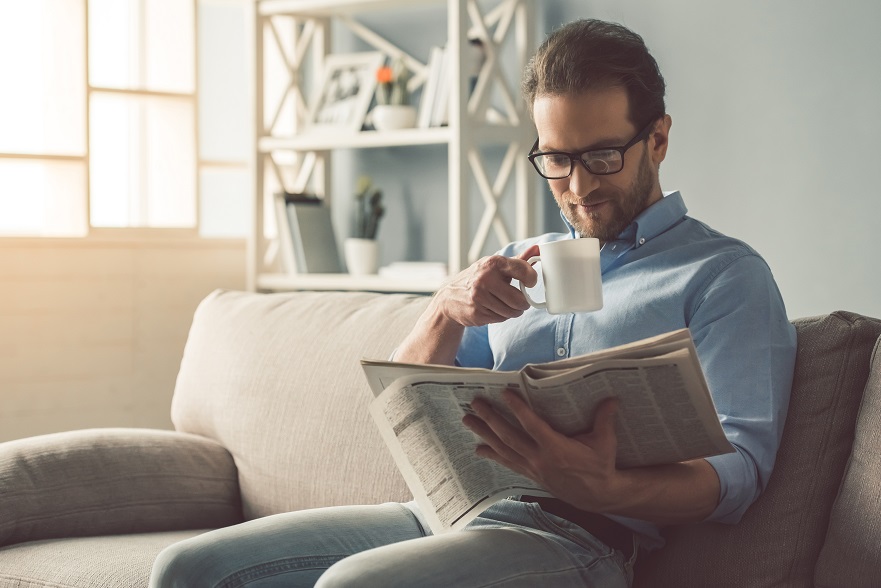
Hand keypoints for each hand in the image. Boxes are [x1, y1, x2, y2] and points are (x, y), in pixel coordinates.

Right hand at [434, 245, 538, 327]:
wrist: (449, 299)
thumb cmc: (477, 279)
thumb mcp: (495, 266)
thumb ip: (518, 260)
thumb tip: (538, 248)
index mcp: (492, 263)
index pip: (523, 270)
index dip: (532, 278)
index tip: (530, 282)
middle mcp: (485, 279)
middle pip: (519, 299)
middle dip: (523, 303)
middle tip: (520, 301)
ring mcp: (479, 297)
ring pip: (511, 312)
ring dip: (513, 312)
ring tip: (506, 305)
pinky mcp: (477, 313)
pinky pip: (501, 319)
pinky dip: (501, 316)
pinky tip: (493, 310)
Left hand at [463, 390, 621, 512]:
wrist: (596, 495)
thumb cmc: (601, 466)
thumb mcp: (606, 442)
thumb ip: (605, 419)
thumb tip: (612, 399)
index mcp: (557, 448)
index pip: (532, 425)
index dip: (518, 409)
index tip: (505, 393)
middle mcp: (540, 458)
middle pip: (509, 436)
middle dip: (490, 419)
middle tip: (475, 404)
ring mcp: (533, 467)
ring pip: (503, 449)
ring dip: (484, 434)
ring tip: (468, 420)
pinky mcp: (531, 473)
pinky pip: (508, 462)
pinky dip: (492, 455)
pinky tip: (478, 449)